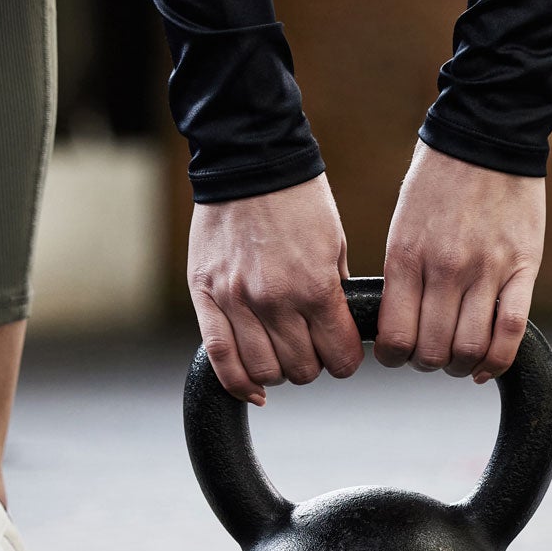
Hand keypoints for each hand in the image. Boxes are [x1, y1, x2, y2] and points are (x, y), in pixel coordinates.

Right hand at [188, 173, 364, 405]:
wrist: (249, 163)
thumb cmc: (297, 199)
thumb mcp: (334, 244)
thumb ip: (334, 291)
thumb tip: (340, 330)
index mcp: (315, 287)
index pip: (339, 355)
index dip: (346, 361)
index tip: (344, 355)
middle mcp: (275, 300)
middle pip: (301, 369)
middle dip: (313, 365)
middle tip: (312, 349)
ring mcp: (236, 301)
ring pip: (263, 371)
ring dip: (278, 372)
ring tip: (281, 354)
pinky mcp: (206, 296)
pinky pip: (220, 358)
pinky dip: (238, 383)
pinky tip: (252, 387)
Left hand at [376, 143, 544, 381]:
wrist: (487, 134)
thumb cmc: (439, 179)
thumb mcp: (403, 224)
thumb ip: (403, 273)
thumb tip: (400, 323)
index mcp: (405, 256)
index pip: (394, 336)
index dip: (394, 358)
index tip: (398, 355)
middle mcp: (444, 268)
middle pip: (433, 350)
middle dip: (428, 364)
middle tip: (431, 356)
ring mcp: (486, 269)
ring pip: (471, 348)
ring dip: (462, 366)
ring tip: (460, 360)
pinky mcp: (523, 266)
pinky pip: (512, 330)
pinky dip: (499, 359)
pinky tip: (488, 366)